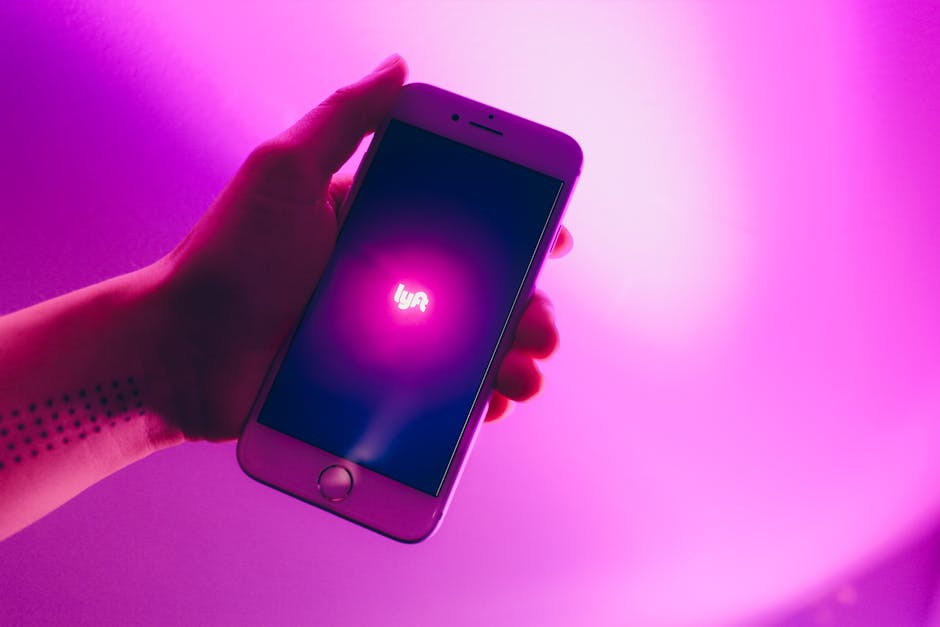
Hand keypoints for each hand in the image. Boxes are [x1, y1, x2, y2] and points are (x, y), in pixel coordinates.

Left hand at [154, 54, 571, 440]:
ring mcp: (383, 338)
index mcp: (379, 225)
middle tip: (543, 326)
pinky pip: (437, 398)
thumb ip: (343, 119)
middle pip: (480, 291)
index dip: (516, 229)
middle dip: (527, 307)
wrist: (182, 352)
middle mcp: (389, 280)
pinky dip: (472, 405)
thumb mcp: (283, 172)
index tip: (552, 240)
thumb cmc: (226, 257)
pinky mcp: (371, 389)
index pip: (464, 221)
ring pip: (469, 348)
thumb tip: (399, 66)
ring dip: (512, 359)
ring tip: (525, 375)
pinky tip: (488, 409)